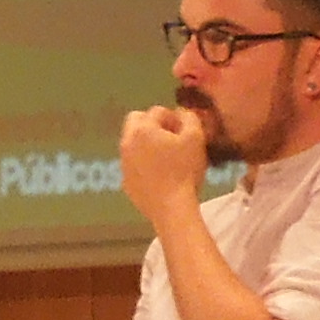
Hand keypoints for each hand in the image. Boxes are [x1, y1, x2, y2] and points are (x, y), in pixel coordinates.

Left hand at [117, 102, 214, 233]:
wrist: (172, 208)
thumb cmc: (184, 170)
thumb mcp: (195, 138)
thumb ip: (189, 118)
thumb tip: (182, 113)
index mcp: (142, 129)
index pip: (157, 111)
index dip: (174, 118)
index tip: (185, 131)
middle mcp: (127, 142)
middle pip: (137, 122)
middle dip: (154, 124)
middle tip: (172, 138)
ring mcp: (124, 163)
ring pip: (133, 143)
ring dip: (147, 144)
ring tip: (167, 157)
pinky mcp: (126, 182)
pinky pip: (134, 164)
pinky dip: (144, 164)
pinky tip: (160, 175)